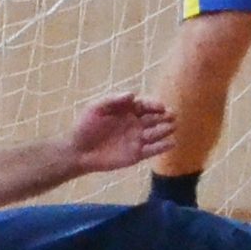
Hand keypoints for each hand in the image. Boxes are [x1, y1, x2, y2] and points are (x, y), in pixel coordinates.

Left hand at [61, 92, 175, 174]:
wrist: (78, 151)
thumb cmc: (85, 127)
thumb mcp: (96, 108)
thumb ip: (114, 100)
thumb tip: (132, 94)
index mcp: (127, 110)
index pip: (145, 105)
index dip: (154, 105)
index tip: (161, 107)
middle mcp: (135, 123)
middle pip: (154, 118)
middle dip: (164, 116)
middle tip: (172, 116)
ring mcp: (137, 139)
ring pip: (156, 133)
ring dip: (166, 130)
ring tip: (172, 127)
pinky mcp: (137, 155)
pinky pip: (153, 150)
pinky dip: (163, 147)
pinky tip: (172, 143)